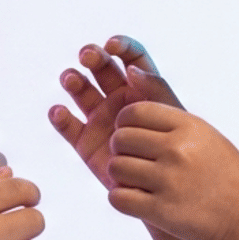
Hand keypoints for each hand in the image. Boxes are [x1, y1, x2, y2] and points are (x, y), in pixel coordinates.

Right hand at [49, 36, 181, 188]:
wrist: (172, 193)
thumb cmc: (180, 153)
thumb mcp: (172, 116)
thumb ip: (155, 90)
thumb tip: (131, 69)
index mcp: (144, 87)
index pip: (131, 57)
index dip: (121, 46)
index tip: (112, 46)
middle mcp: (119, 98)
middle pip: (101, 68)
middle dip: (93, 57)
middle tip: (88, 57)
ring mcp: (100, 119)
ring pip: (81, 91)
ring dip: (74, 80)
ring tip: (71, 79)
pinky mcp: (85, 143)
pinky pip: (68, 126)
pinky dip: (60, 118)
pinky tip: (59, 112)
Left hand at [107, 77, 238, 239]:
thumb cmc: (223, 173)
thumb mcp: (204, 133)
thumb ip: (168, 111)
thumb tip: (130, 72)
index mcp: (189, 126)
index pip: (134, 111)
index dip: (125, 123)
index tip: (133, 136)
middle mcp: (178, 150)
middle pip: (120, 138)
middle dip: (120, 150)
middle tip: (133, 161)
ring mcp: (169, 181)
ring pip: (115, 168)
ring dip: (119, 176)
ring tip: (136, 181)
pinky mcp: (161, 211)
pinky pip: (118, 197)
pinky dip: (121, 199)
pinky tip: (135, 199)